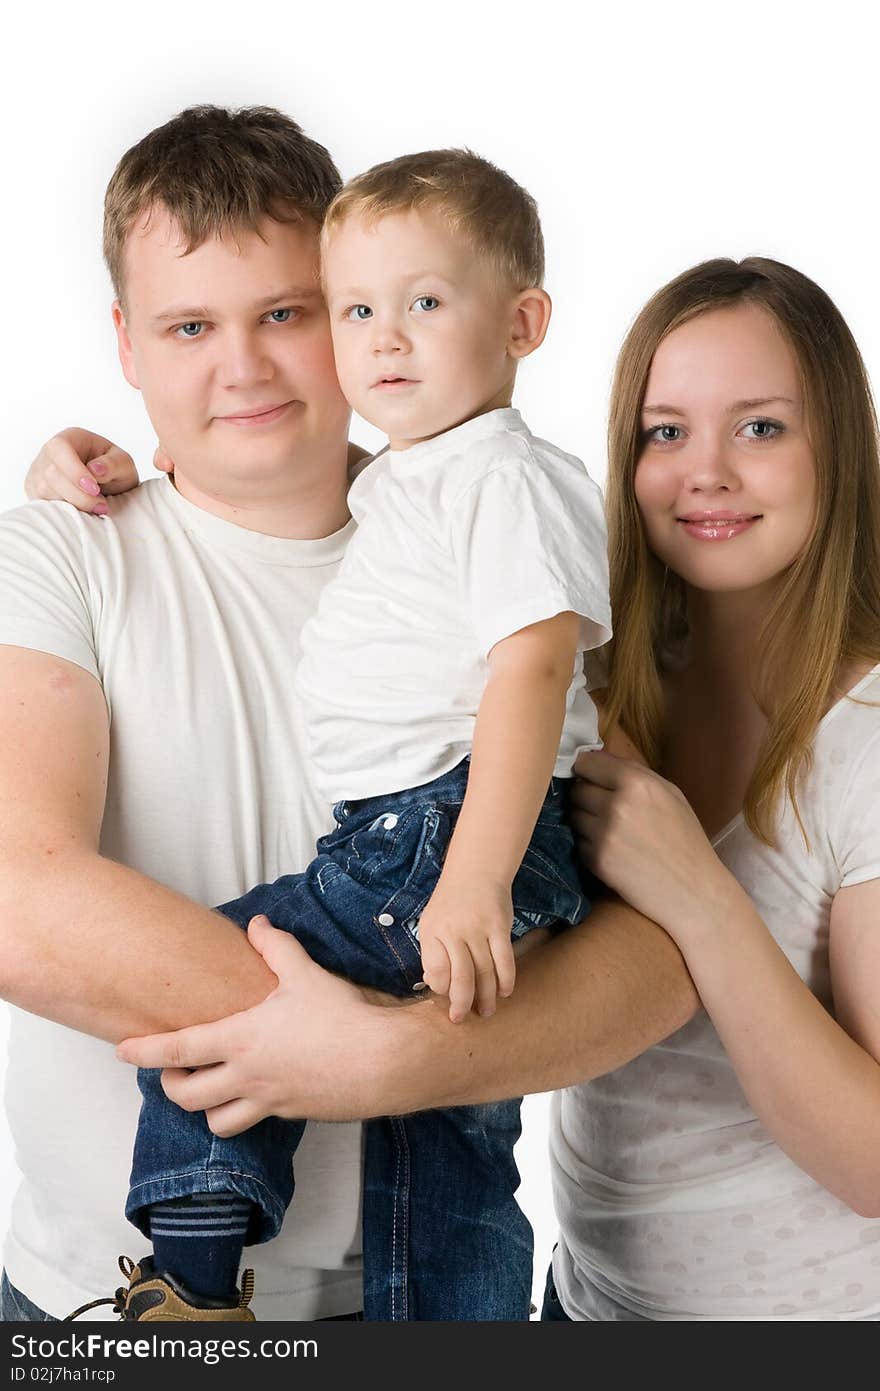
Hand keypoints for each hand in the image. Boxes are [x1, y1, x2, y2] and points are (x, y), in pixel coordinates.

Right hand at [25, 428, 139, 513]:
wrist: (107, 488)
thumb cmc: (114, 471)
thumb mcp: (124, 463)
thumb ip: (114, 463)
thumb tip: (95, 469)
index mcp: (69, 438)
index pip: (60, 449)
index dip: (74, 471)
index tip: (95, 489)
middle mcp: (48, 454)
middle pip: (51, 474)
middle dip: (78, 495)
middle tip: (101, 506)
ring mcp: (38, 474)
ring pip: (45, 491)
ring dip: (73, 505)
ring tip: (96, 508)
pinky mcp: (36, 493)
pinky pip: (42, 505)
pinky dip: (63, 512)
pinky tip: (81, 511)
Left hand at [116, 916, 399, 1134]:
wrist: (385, 1064)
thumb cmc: (343, 1018)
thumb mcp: (306, 975)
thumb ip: (276, 948)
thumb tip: (256, 924)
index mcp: (242, 1040)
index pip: (177, 1049)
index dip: (145, 1051)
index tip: (122, 1051)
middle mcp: (247, 1077)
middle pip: (187, 1097)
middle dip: (171, 1086)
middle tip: (172, 1071)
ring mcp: (270, 1101)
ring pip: (218, 1122)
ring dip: (207, 1108)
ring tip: (212, 1088)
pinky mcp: (293, 1114)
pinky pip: (257, 1121)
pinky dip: (248, 1111)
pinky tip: (259, 1091)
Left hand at [418, 876, 515, 1022]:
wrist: (475, 872)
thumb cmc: (450, 903)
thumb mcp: (431, 923)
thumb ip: (433, 953)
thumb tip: (438, 987)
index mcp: (432, 932)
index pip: (436, 972)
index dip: (441, 990)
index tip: (446, 998)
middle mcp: (454, 931)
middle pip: (461, 978)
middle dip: (462, 1004)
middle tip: (462, 1019)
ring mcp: (478, 928)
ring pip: (485, 972)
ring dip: (487, 996)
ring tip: (486, 1012)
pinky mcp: (499, 926)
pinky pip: (504, 959)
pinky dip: (506, 979)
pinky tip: (505, 991)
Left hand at [572, 749, 737, 944]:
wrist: (693, 890)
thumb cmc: (686, 839)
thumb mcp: (669, 794)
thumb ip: (632, 771)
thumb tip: (595, 757)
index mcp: (637, 783)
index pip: (586, 763)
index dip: (587, 770)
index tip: (592, 777)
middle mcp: (615, 805)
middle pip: (576, 789)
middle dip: (586, 795)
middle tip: (604, 807)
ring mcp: (603, 834)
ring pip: (573, 815)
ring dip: (585, 820)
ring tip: (611, 830)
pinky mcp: (595, 860)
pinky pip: (578, 842)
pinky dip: (589, 844)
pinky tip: (612, 851)